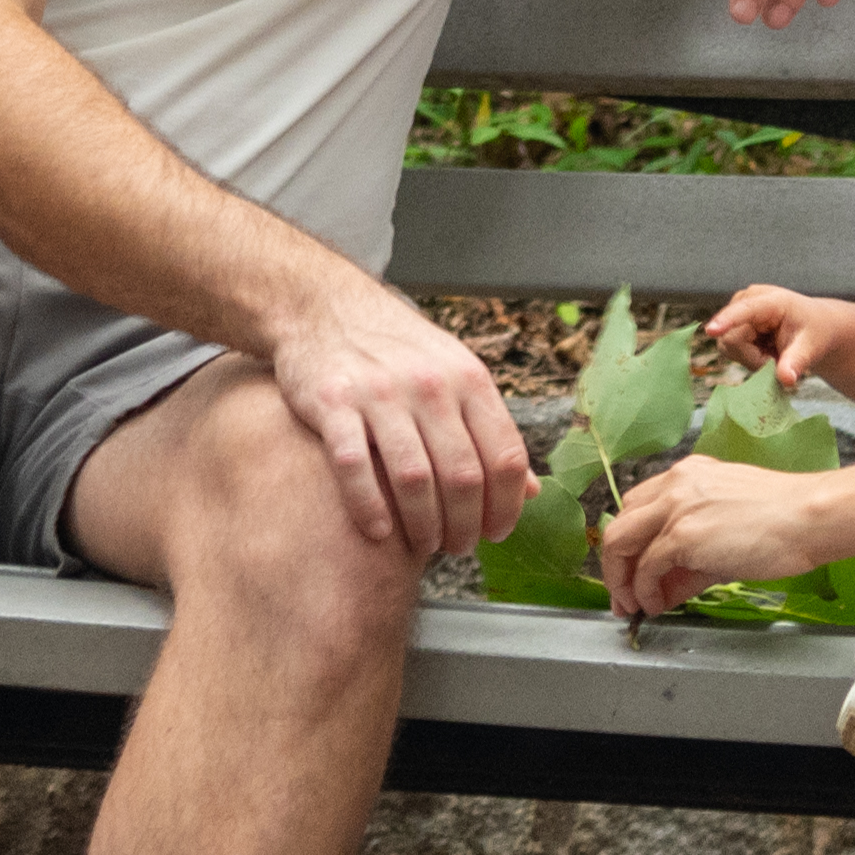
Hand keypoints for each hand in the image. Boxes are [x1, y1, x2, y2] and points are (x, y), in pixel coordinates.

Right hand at [263, 285, 540, 555]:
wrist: (325, 307)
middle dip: (465, 526)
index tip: (496, 533)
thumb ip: (490, 431)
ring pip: (414, 479)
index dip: (506, 506)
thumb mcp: (456, 375)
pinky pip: (355, 467)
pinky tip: (378, 531)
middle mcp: (430, 385)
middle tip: (458, 547)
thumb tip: (529, 491)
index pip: (505, 456)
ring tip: (424, 544)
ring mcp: (380, 393)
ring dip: (423, 526)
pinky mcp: (332, 403)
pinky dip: (370, 507)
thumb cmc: (398, 351)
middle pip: (463, 477)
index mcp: (469, 379)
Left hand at [597, 449, 842, 618]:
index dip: (630, 545)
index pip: (638, 507)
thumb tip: (668, 586)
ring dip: (620, 581)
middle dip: (615, 566)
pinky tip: (655, 604)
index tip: (632, 571)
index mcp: (688, 475)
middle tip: (622, 595)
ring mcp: (676, 506)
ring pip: (620, 542)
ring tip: (633, 605)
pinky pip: (646, 567)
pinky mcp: (683, 534)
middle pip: (620, 524)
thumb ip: (693, 554)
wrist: (811, 517)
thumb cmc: (784, 521)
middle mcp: (675, 483)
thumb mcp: (727, 528)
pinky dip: (643, 591)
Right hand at [699, 284, 834, 387]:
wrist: (815, 327)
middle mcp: (747, 300)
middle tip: (777, 359)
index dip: (727, 321)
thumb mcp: (811, 348)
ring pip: (728, 346)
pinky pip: (730, 349)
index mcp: (771, 301)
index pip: (745, 310)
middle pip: (731, 339)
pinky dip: (748, 356)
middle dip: (753, 358)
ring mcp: (737, 310)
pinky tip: (764, 349)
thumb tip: (786, 379)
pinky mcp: (732, 321)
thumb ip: (796, 363)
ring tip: (772, 352)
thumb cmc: (815, 332)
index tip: (711, 330)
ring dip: (751, 358)